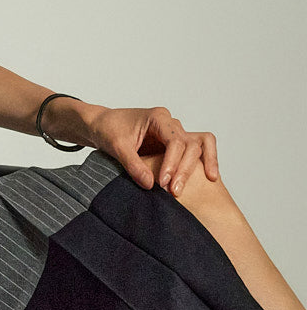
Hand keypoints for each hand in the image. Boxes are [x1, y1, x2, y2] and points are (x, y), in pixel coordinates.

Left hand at [86, 105, 219, 196]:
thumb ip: (133, 164)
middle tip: (176, 191)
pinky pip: (192, 152)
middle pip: (190, 144)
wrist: (102, 125)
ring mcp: (173, 134)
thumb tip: (150, 185)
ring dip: (200, 164)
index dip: (172, 163)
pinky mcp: (171, 144)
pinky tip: (207, 178)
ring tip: (206, 183)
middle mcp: (170, 124)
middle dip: (185, 168)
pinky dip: (201, 162)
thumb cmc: (108, 129)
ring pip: (196, 146)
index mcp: (158, 118)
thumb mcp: (117, 147)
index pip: (175, 141)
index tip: (163, 183)